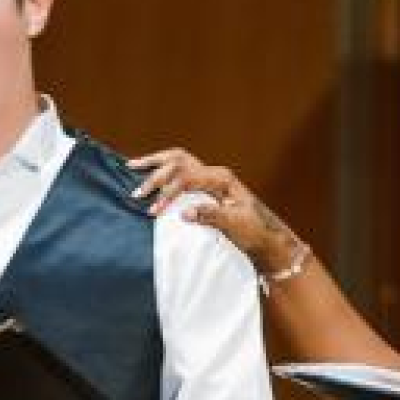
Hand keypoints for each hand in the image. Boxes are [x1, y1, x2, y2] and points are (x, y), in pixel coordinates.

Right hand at [127, 147, 308, 276]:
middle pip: (179, 162)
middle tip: (137, 191)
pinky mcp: (207, 188)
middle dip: (155, 174)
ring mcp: (211, 179)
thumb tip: (184, 213)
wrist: (267, 238)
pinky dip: (163, 171)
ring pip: (179, 161)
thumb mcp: (235, 226)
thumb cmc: (255, 232)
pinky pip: (181, 172)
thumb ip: (210, 216)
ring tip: (132, 166)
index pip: (187, 178)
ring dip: (156, 164)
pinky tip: (149, 174)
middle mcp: (215, 174)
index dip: (168, 193)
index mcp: (222, 179)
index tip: (153, 211)